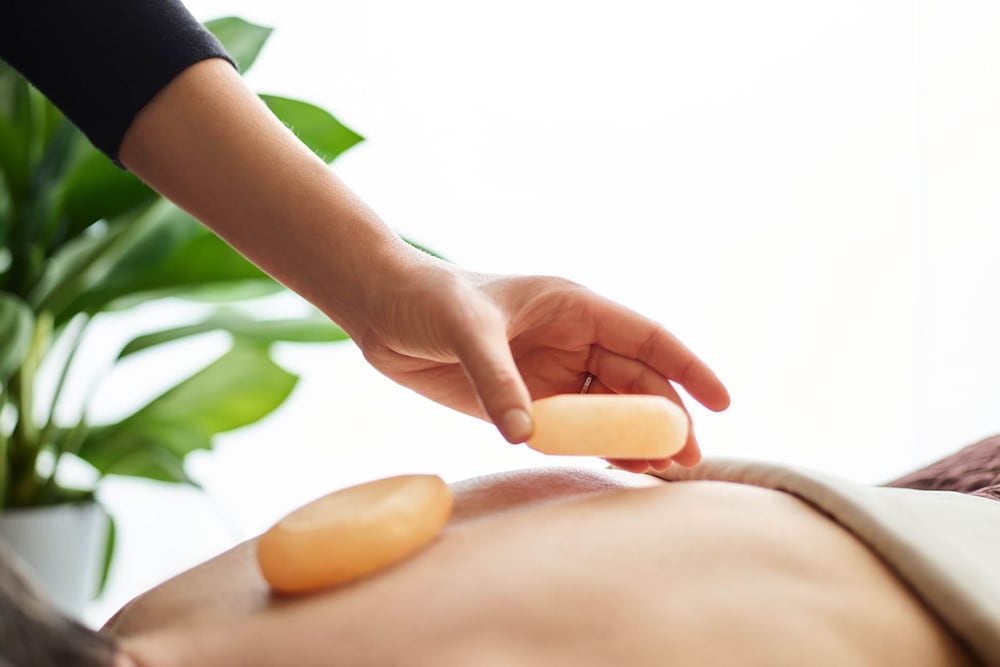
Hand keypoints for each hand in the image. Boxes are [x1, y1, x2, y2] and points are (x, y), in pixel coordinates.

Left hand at [353, 260, 729, 469]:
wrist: (381, 311)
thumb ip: (496, 379)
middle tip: (682, 463)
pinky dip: (591, 448)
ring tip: (653, 473)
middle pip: (636, 381)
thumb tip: (528, 436)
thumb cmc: (427, 299)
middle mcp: (571, 339)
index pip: (647, 337)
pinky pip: (570, 428)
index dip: (688, 367)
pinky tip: (609, 469)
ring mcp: (549, 372)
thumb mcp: (464, 329)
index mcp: (573, 306)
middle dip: (663, 418)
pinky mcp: (523, 400)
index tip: (722, 401)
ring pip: (607, 409)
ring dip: (631, 438)